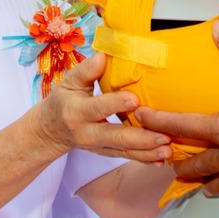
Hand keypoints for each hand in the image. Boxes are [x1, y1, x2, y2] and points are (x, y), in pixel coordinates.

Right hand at [36, 54, 172, 162]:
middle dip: (141, 138)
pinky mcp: (106, 153)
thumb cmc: (64, 100)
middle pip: (116, 137)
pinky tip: (162, 161)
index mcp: (77, 111)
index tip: (135, 100)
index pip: (97, 108)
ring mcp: (98, 147)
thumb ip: (86, 70)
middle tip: (163, 137)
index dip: (115, 104)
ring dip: (148, 153)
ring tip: (168, 151)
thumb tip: (102, 56)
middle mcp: (87, 133)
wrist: (50, 131)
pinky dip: (145, 160)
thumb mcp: (69, 82)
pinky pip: (126, 157)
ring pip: (124, 151)